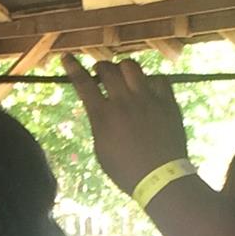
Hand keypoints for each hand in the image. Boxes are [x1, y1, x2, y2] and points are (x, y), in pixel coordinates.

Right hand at [63, 56, 191, 198]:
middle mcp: (124, 101)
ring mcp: (147, 99)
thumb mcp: (101, 150)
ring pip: (132, 67)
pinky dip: (150, 80)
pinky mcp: (167, 101)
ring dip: (123, 68)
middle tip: (101, 73)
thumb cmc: (126, 171)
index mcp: (103, 116)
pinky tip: (149, 88)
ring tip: (124, 77)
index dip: (73, 68)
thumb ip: (99, 124)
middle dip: (101, 67)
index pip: (83, 84)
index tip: (67, 57)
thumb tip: (99, 109)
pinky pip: (158, 78)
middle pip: (108, 69)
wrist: (160, 178)